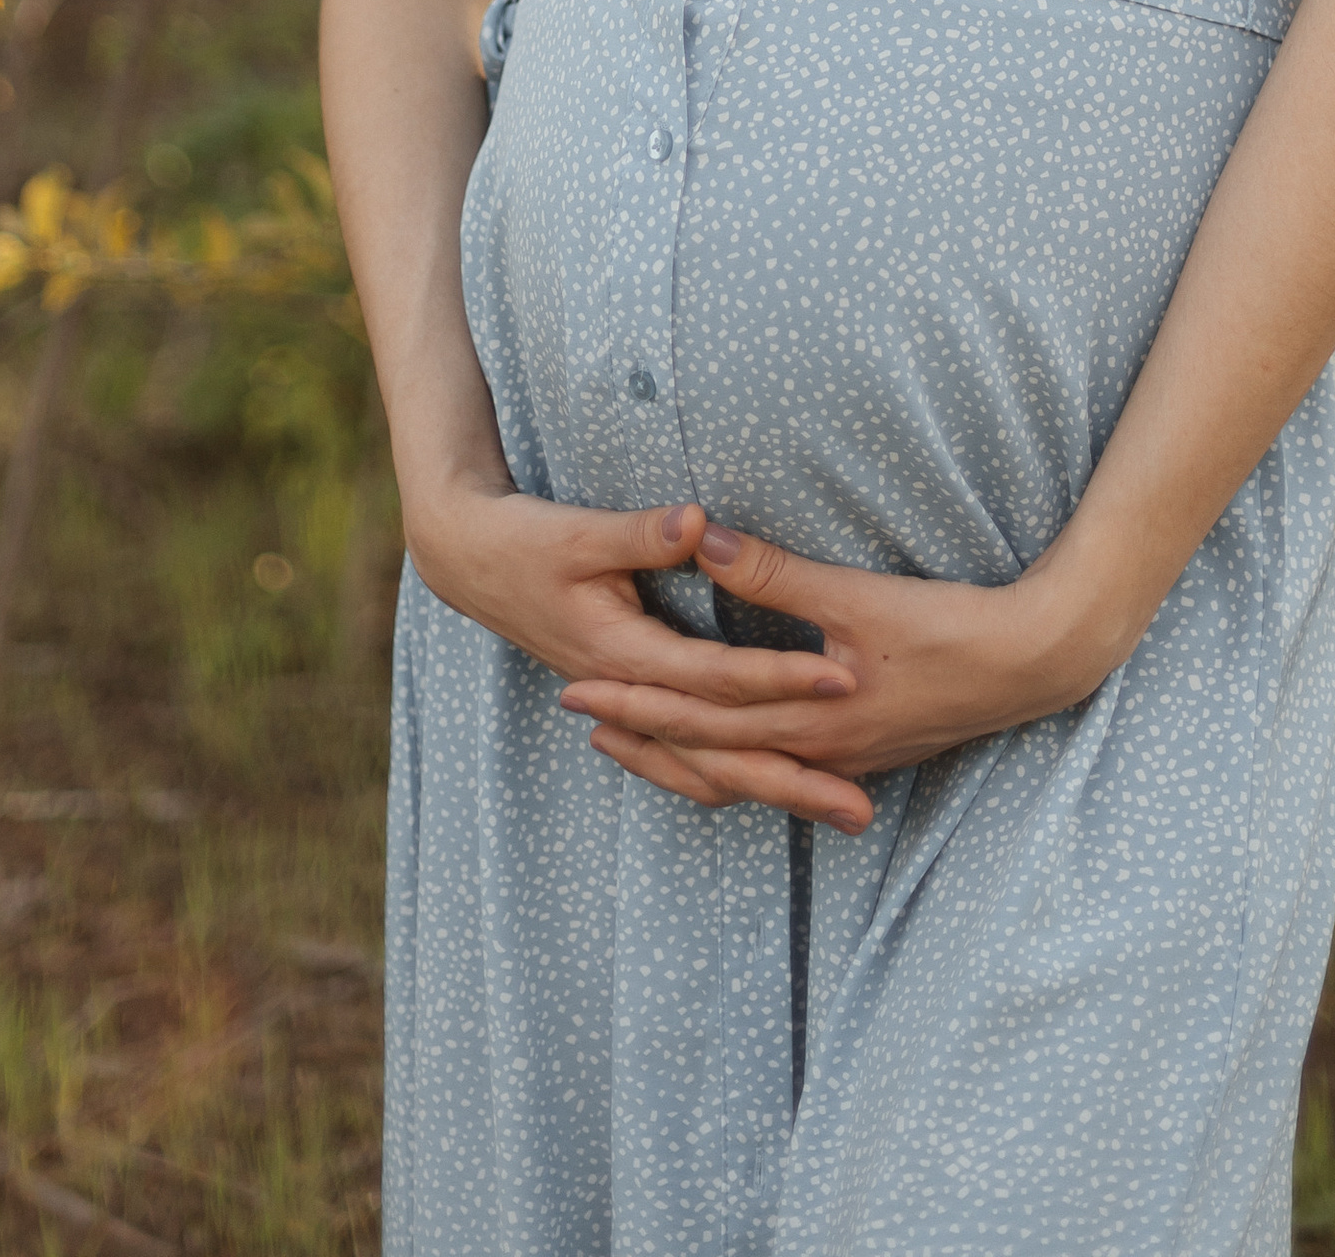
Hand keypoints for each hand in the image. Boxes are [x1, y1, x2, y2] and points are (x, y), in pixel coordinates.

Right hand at [405, 482, 863, 826]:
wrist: (472, 563)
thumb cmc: (528, 541)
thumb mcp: (582, 531)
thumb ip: (644, 533)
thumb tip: (700, 522)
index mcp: (624, 653)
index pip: (719, 679)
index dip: (782, 680)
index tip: (844, 679)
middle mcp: (630, 694)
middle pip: (723, 754)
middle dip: (796, 780)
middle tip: (863, 809)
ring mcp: (630, 707)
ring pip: (707, 770)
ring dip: (774, 792)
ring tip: (842, 812)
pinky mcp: (633, 703)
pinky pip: (688, 761)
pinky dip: (731, 779)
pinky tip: (775, 787)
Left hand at [559, 520, 1113, 836]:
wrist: (1032, 665)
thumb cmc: (949, 626)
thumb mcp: (857, 596)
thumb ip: (777, 574)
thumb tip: (705, 543)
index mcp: (806, 717)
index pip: (697, 718)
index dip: (633, 703)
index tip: (576, 690)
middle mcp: (818, 752)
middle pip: (707, 757)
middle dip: (640, 735)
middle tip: (577, 718)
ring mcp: (845, 760)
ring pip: (742, 773)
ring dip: (683, 756)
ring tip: (633, 739)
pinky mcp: (867, 753)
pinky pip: (781, 771)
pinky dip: (736, 762)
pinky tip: (726, 749)